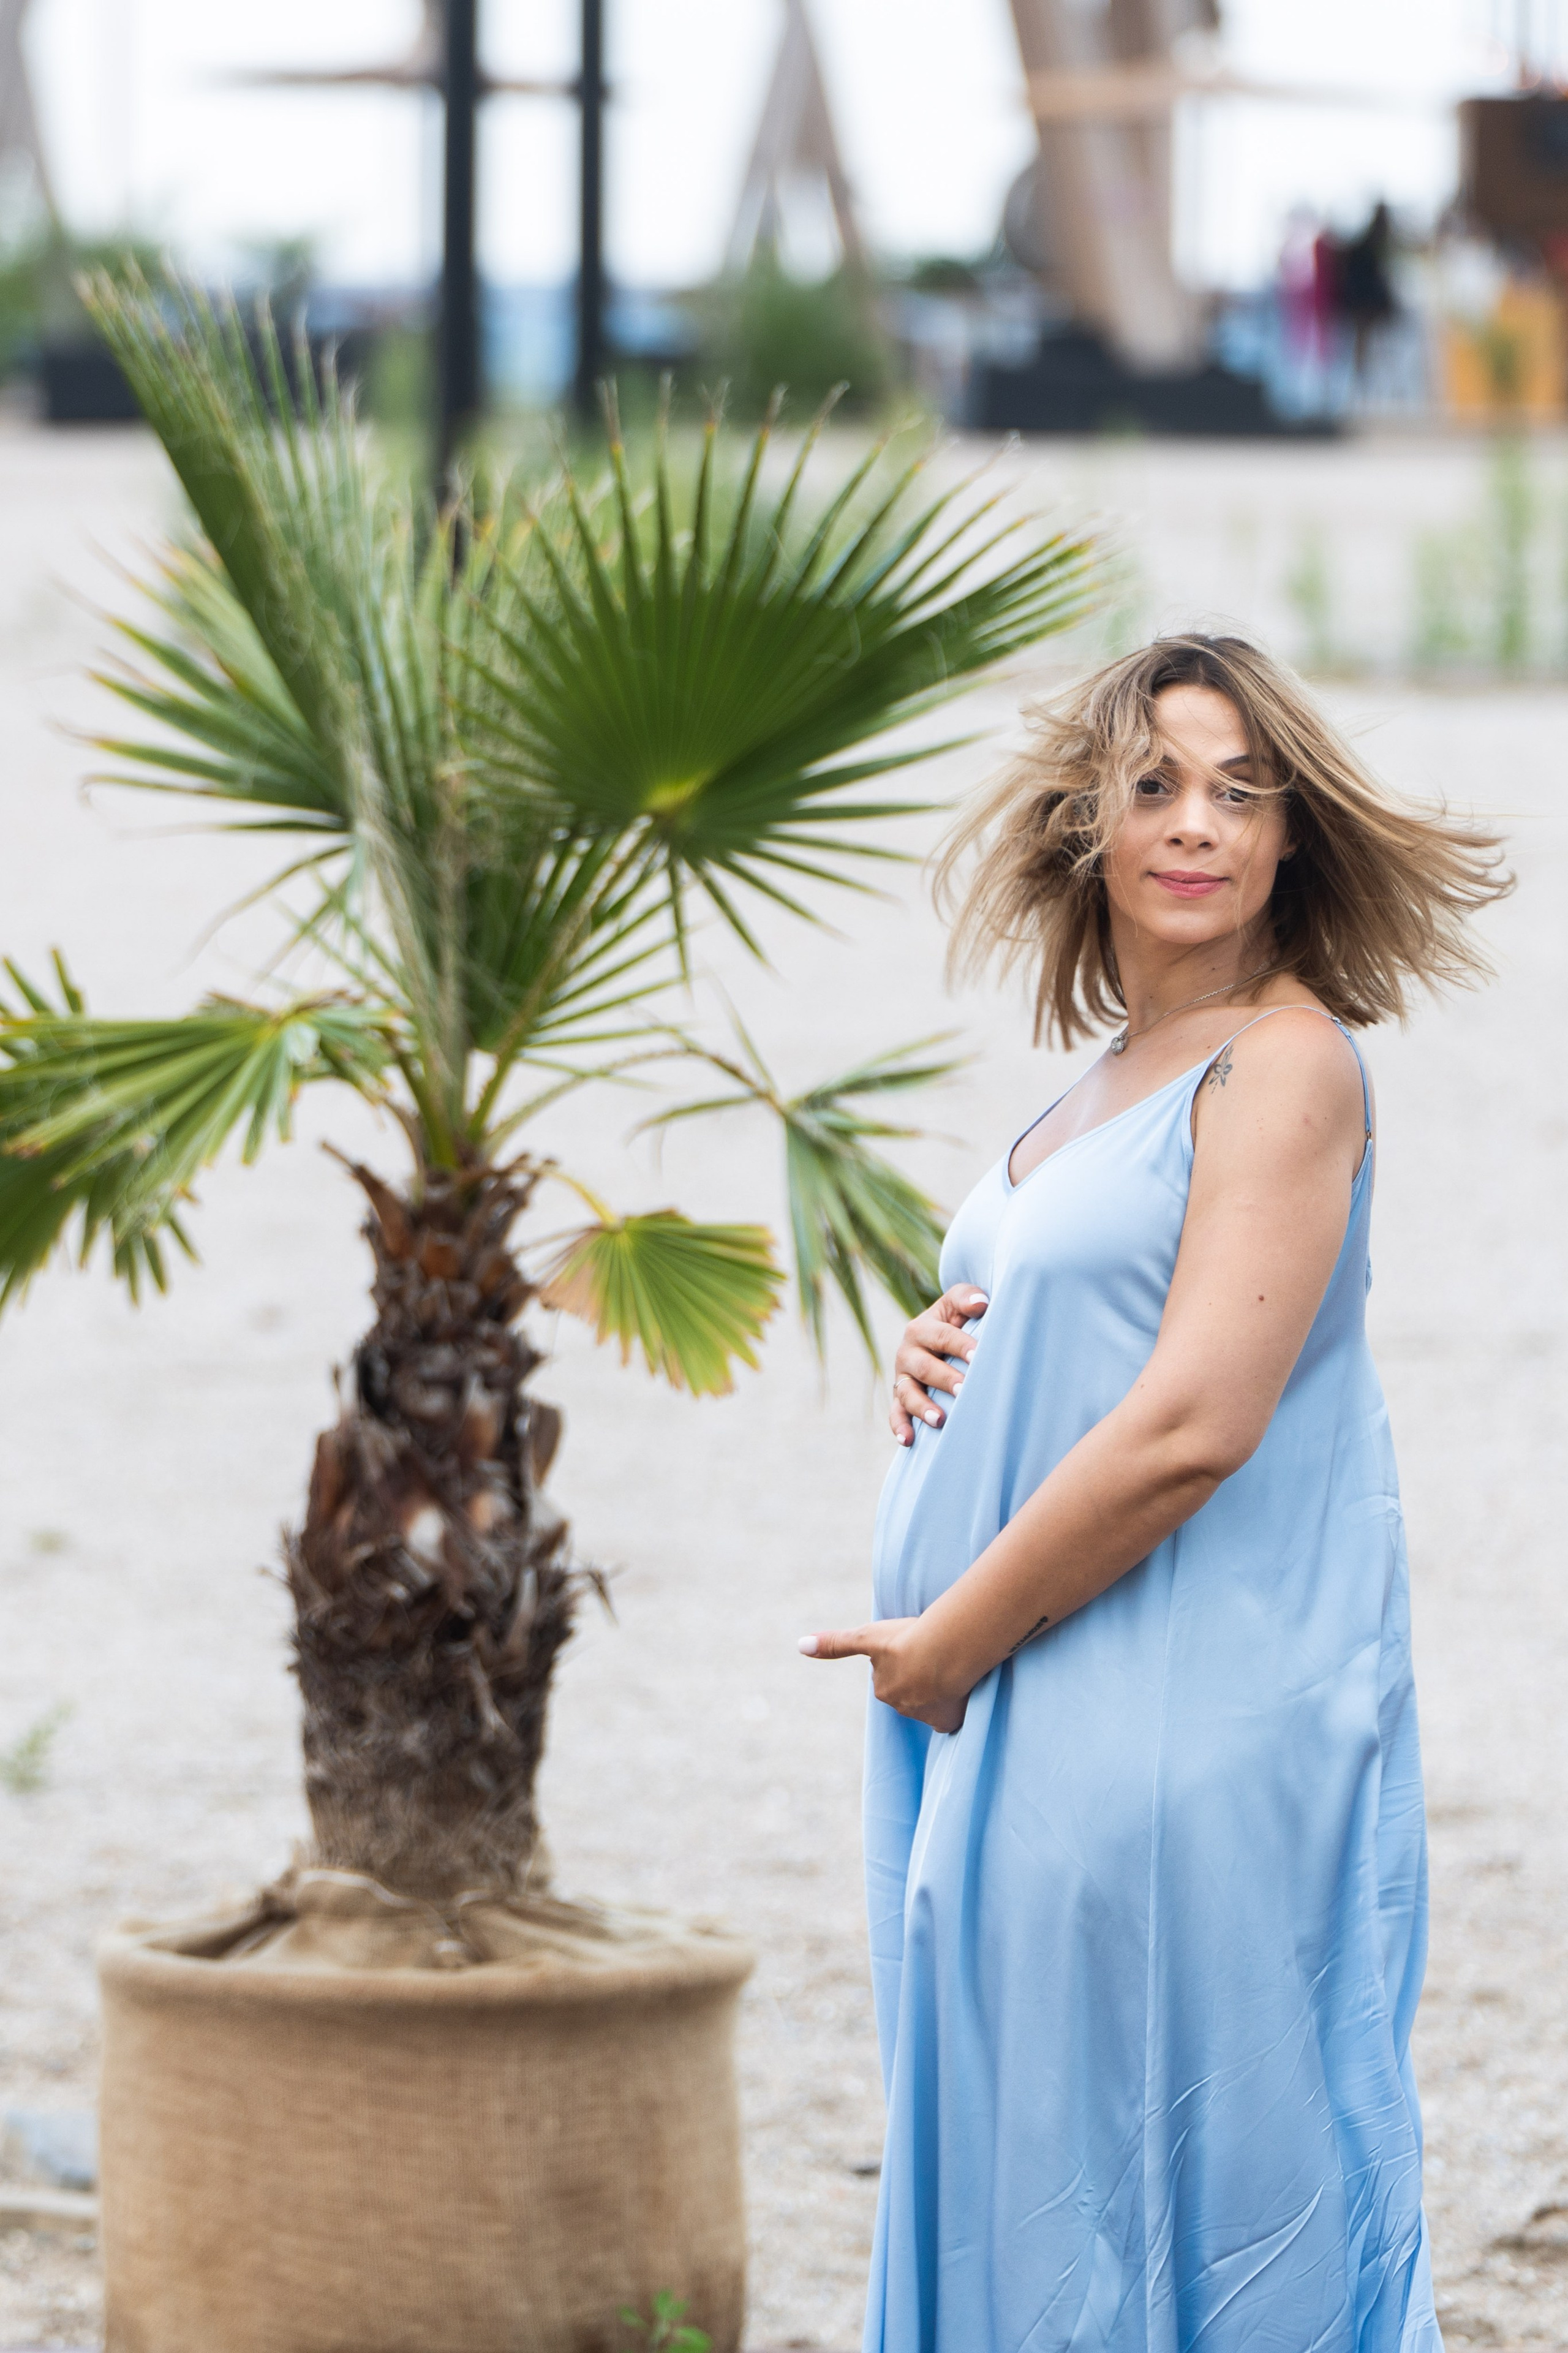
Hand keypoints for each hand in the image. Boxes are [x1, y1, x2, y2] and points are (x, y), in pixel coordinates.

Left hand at [798, 1616, 969, 1732]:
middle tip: (933, 1654)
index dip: (904, 1659)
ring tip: (949, 1666)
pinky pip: (950, 1716)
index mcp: (883, 1689)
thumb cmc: (906, 1639)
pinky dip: (954, 1706)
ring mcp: (925, 1716)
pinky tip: (960, 1690)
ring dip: (938, 1687)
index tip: (914, 1646)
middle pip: (910, 1689)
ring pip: (931, 1701)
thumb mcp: (866, 1636)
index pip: (892, 1675)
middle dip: (919, 1675)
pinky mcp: (948, 1721)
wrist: (946, 1650)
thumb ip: (834, 1644)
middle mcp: (901, 1706)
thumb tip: (799, 1646)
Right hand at [890, 1286, 988, 1445]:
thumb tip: (981, 1303)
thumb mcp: (957, 1304)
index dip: (961, 1345)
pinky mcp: (899, 1398)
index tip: (979, 1357)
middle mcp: (907, 1352)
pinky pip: (895, 1413)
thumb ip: (967, 1297)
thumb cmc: (955, 1321)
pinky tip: (908, 1441)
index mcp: (922, 1327)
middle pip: (925, 1367)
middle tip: (964, 1389)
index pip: (943, 1336)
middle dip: (945, 1378)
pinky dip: (899, 1426)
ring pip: (908, 1393)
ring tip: (940, 1420)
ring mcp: (902, 1377)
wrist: (937, 1339)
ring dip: (922, 1407)